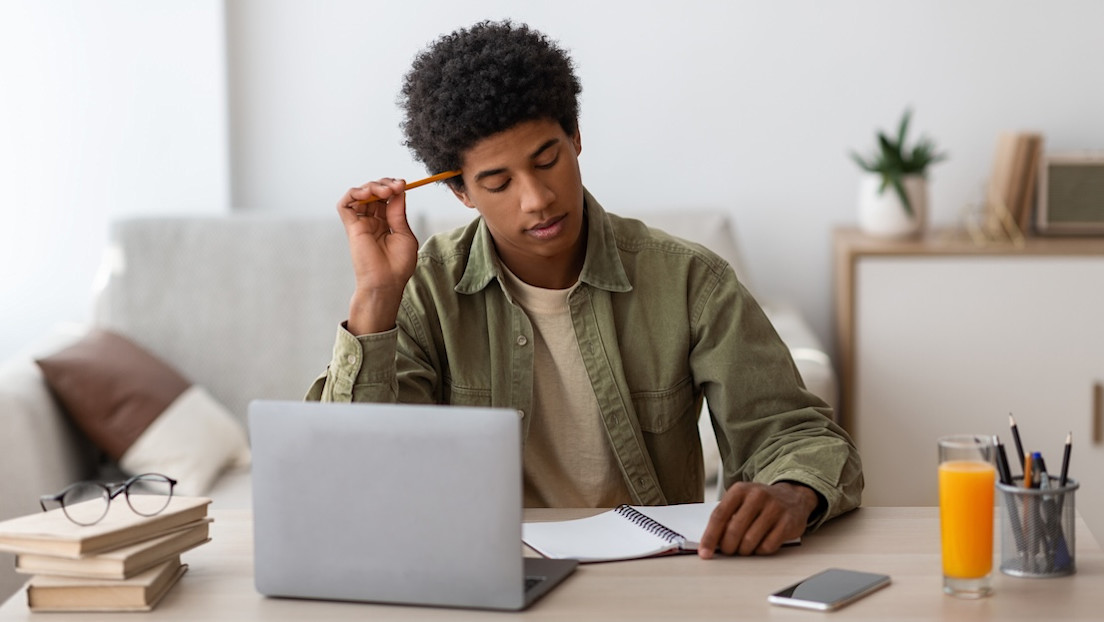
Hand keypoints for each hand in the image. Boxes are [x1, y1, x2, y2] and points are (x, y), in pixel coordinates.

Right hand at [336, 178, 418, 333]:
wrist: (386, 281)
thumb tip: (399, 191)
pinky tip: (367, 194)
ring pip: (360, 194)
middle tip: (396, 186)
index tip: (403, 184)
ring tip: (385, 191)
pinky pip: (345, 203)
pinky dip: (355, 193)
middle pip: (373, 192)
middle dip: (384, 184)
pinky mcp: (351, 226)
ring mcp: (361, 222)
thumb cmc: (397, 265)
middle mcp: (372, 220)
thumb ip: (398, 212)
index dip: (393, 187)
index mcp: (387, 222)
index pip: (387, 197)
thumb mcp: (404, 234)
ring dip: (372, 186)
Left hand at [697, 481, 818, 557]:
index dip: (709, 537)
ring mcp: (774, 508)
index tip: (704, 552)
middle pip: (734, 530)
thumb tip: (709, 543)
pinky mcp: (788, 522)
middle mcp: (757, 496)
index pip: (719, 516)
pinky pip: (767, 546)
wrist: (792, 497)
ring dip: (744, 550)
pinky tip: (760, 545)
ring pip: (750, 541)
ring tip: (744, 548)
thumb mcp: (740, 502)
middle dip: (728, 547)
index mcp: (740, 490)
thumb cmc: (759, 503)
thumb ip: (725, 518)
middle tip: (728, 550)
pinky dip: (760, 551)